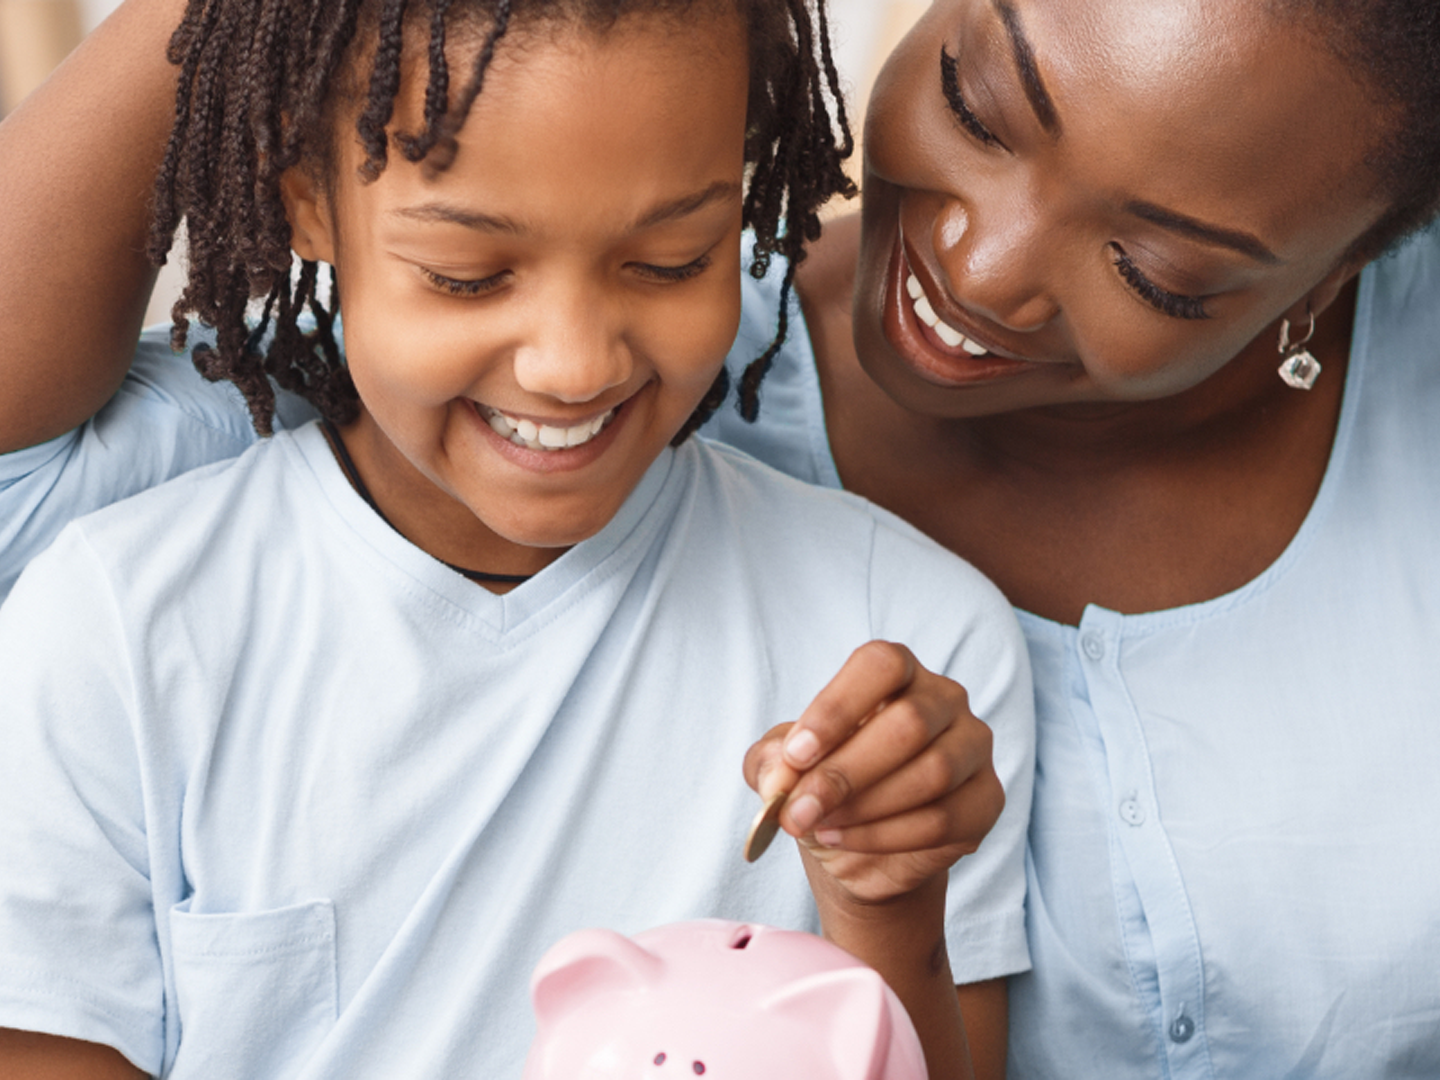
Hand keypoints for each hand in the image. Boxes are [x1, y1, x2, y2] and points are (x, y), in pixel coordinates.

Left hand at [744, 641, 1003, 903]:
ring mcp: (974, 747)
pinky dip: (888, 836)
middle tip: (797, 812)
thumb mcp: (783, 769)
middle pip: (909, 724)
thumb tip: (780, 779)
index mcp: (898, 672)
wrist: (859, 847)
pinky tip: (847, 841)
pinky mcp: (987, 799)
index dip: (838, 707)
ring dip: (865, 808)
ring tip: (820, 827)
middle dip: (844, 774)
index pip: (882, 665)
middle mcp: (945, 698)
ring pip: (932, 773)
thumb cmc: (825, 786)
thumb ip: (773, 763)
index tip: (796, 754)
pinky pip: (946, 818)